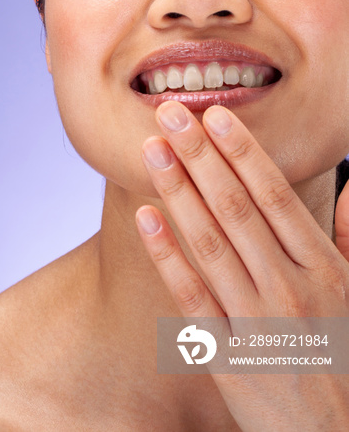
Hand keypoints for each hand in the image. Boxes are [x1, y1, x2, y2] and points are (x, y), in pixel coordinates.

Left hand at [136, 101, 348, 431]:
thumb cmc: (347, 358)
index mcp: (323, 267)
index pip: (274, 195)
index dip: (241, 151)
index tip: (214, 116)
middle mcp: (290, 287)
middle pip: (235, 208)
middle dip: (200, 156)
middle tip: (170, 114)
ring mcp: (256, 322)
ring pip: (210, 243)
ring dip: (178, 191)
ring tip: (152, 149)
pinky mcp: (227, 356)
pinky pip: (191, 298)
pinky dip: (166, 256)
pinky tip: (145, 217)